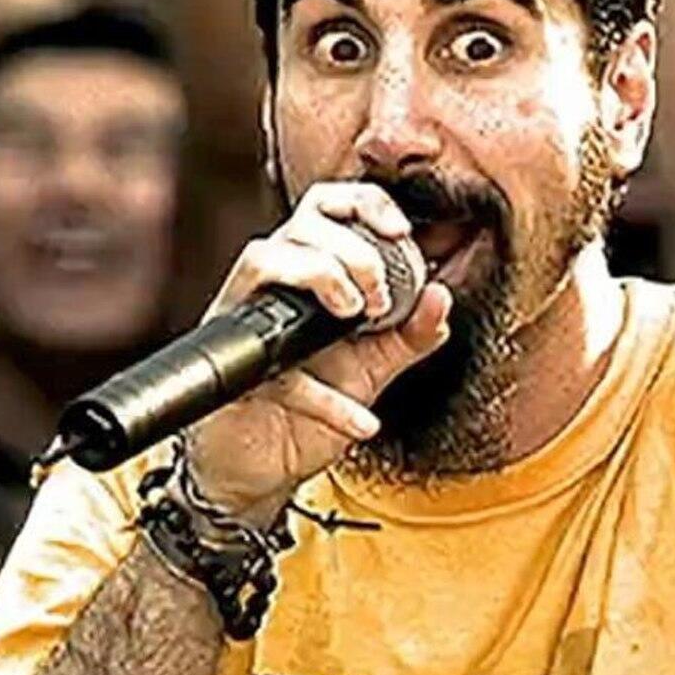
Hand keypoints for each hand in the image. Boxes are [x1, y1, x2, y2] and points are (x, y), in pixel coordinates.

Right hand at [183, 183, 451, 522]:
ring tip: (356, 318)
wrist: (262, 470)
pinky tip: (360, 422)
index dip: (364, 204)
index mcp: (305, 273)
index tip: (401, 232)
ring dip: (321, 275)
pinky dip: (325, 400)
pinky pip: (275, 369)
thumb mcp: (374, 368)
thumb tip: (441, 298)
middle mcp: (270, 288)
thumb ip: (410, 334)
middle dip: (352, 250)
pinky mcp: (234, 372)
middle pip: (299, 223)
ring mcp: (245, 325)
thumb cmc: (308, 408)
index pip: (326, 207)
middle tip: (379, 300)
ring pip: (265, 260)